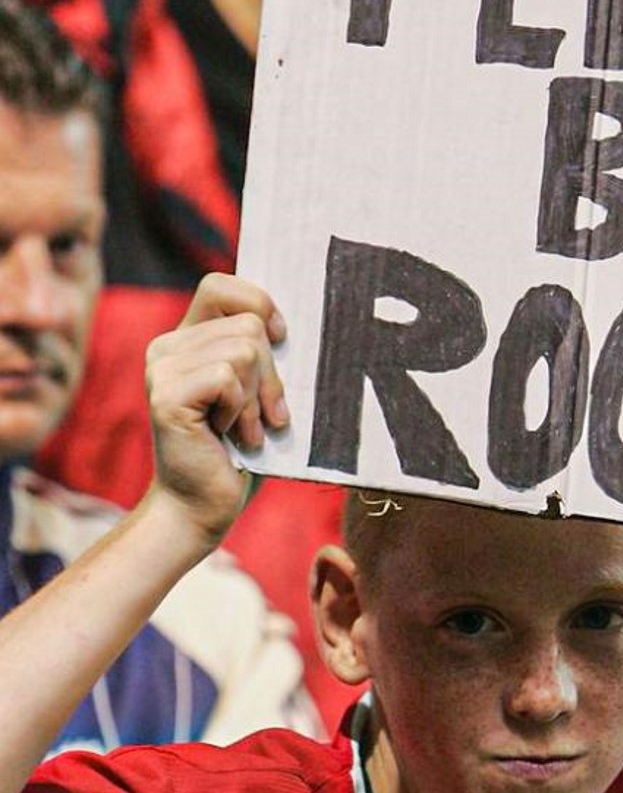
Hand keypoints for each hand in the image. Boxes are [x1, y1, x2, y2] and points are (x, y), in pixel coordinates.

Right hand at [143, 274, 288, 545]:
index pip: (222, 285)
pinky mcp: (166, 394)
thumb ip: (261, 352)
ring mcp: (162, 368)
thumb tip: (291, 322)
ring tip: (245, 430)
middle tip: (264, 416)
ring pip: (244, 350)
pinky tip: (228, 436)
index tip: (281, 339)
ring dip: (257, 398)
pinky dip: (242, 410)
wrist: (203, 507)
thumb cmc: (241, 452)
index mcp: (187, 339)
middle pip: (249, 324)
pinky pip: (229, 376)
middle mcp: (167, 347)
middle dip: (271, 374)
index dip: (259, 303)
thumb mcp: (256, 391)